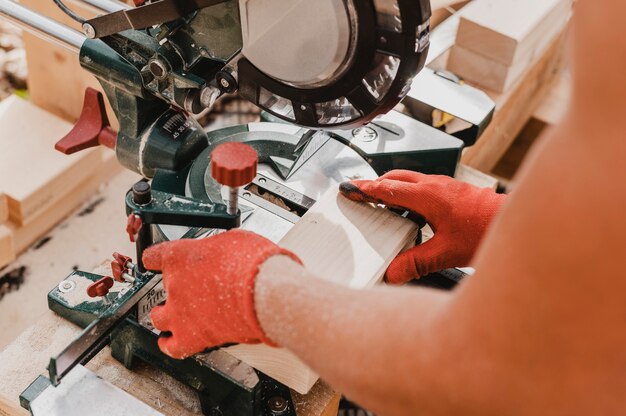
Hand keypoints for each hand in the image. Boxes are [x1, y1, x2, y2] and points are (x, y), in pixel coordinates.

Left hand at [143, 229, 300, 358]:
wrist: (265, 292)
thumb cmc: (253, 264)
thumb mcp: (234, 240)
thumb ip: (219, 248)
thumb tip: (225, 250)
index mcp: (179, 257)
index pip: (153, 256)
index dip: (157, 260)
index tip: (159, 262)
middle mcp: (174, 285)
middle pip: (158, 289)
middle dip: (171, 290)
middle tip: (186, 290)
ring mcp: (180, 313)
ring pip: (158, 319)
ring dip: (164, 317)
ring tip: (174, 317)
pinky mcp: (192, 338)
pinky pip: (172, 347)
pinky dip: (170, 345)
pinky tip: (171, 343)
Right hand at [340, 170, 505, 283]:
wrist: (517, 220)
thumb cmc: (488, 230)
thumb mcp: (446, 253)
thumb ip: (416, 264)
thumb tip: (393, 273)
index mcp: (427, 196)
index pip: (387, 189)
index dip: (365, 189)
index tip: (349, 188)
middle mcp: (435, 186)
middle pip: (396, 178)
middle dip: (375, 183)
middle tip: (359, 191)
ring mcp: (445, 186)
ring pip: (410, 180)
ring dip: (392, 186)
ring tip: (380, 199)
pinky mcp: (454, 191)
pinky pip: (423, 186)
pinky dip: (409, 192)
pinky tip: (412, 210)